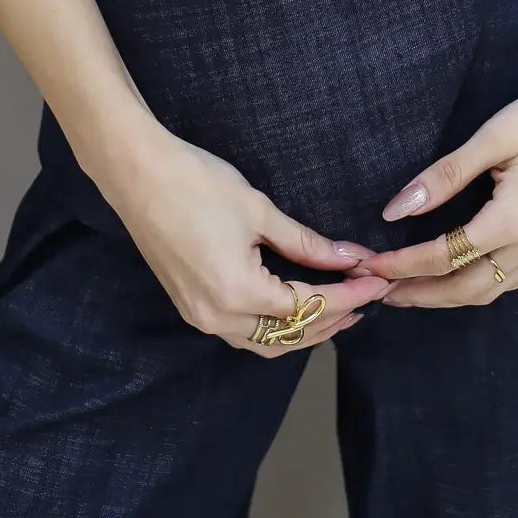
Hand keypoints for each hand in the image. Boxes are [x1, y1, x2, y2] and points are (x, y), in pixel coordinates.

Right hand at [109, 127, 393, 354]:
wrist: (137, 174)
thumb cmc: (198, 184)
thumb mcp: (259, 211)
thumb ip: (306, 243)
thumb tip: (349, 258)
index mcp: (240, 293)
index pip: (310, 306)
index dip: (350, 294)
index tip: (379, 280)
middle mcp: (219, 318)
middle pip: (291, 336)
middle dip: (334, 318)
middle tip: (368, 294)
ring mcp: (201, 317)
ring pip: (266, 343)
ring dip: (305, 329)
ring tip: (340, 304)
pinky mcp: (191, 307)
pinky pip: (244, 333)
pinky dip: (276, 326)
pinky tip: (295, 305)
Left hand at [351, 48, 517, 306]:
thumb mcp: (493, 138)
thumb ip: (445, 175)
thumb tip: (397, 208)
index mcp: (511, 221)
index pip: (444, 256)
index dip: (403, 264)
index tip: (370, 265)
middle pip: (465, 289)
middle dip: (420, 295)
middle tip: (380, 293)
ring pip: (488, 291)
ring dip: (445, 297)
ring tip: (409, 292)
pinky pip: (507, 281)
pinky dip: (473, 288)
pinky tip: (455, 278)